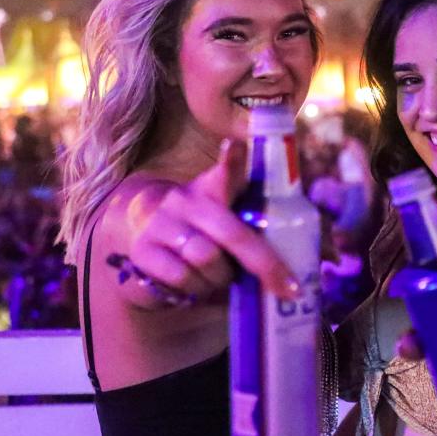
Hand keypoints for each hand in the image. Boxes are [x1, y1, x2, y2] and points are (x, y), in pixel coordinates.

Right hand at [124, 139, 299, 303]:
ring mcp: (161, 224)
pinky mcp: (142, 251)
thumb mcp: (225, 217)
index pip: (225, 171)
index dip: (232, 160)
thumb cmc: (201, 230)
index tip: (236, 146)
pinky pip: (181, 278)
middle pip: (231, 234)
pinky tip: (195, 285)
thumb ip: (252, 219)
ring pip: (207, 259)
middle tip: (288, 288)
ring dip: (222, 278)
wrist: (140, 233)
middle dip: (264, 264)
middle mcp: (186, 202)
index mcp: (213, 190)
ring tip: (219, 278)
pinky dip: (196, 289)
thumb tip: (296, 250)